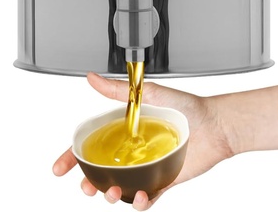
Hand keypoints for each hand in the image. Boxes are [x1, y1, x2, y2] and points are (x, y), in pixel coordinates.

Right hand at [53, 73, 233, 209]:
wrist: (217, 124)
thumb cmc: (186, 106)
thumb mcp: (150, 94)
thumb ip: (119, 90)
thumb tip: (92, 78)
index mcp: (126, 130)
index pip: (93, 145)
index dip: (73, 157)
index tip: (60, 167)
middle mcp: (133, 150)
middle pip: (101, 171)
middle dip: (88, 182)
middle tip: (87, 186)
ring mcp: (147, 167)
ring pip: (120, 187)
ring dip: (111, 195)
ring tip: (114, 192)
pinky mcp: (163, 181)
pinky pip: (146, 198)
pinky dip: (140, 202)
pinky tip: (141, 197)